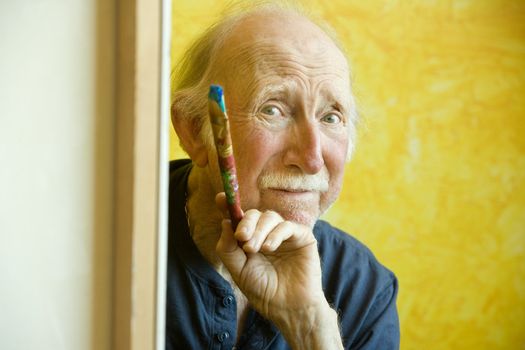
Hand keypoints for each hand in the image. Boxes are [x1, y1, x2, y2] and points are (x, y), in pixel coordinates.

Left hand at [214, 192, 324, 320]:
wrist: (288, 308)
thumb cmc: (264, 291)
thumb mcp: (239, 271)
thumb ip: (228, 248)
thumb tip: (224, 222)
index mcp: (251, 239)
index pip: (239, 218)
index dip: (229, 205)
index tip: (220, 199)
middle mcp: (267, 233)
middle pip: (254, 214)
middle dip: (245, 222)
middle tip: (241, 237)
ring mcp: (285, 234)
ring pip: (270, 217)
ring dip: (259, 230)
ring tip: (253, 249)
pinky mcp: (302, 237)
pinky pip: (287, 226)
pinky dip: (275, 234)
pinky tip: (268, 248)